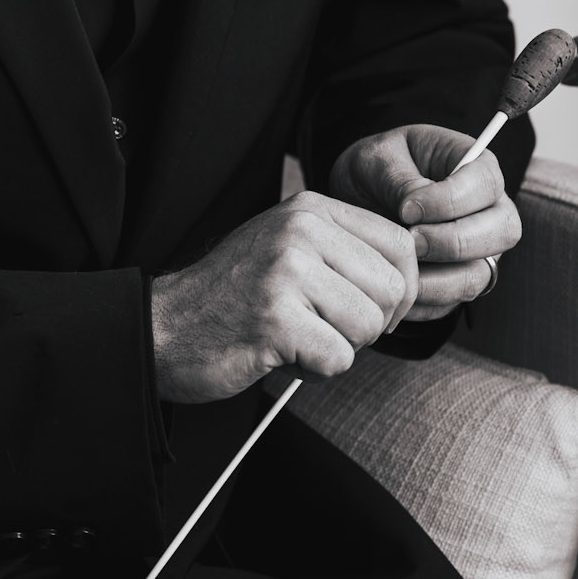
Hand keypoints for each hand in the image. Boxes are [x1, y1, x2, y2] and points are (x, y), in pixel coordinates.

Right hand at [149, 191, 418, 403]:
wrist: (166, 326)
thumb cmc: (234, 295)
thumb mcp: (290, 247)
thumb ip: (344, 250)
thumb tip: (411, 277)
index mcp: (310, 209)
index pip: (400, 245)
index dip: (400, 290)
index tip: (371, 308)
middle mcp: (300, 230)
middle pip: (393, 290)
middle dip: (368, 324)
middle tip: (324, 327)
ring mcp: (286, 272)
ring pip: (369, 326)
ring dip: (339, 346)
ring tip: (296, 336)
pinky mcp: (276, 318)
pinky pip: (339, 359)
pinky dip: (316, 369)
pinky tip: (281, 352)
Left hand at [328, 124, 521, 322]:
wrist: (356, 201)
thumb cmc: (375, 169)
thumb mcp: (377, 159)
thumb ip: (398, 179)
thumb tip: (416, 205)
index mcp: (473, 165)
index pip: (487, 183)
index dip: (452, 200)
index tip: (408, 208)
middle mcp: (488, 209)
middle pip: (504, 231)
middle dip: (454, 241)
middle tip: (410, 238)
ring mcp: (478, 250)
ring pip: (481, 274)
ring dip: (439, 278)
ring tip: (400, 264)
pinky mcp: (458, 281)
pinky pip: (452, 302)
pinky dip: (423, 300)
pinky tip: (395, 283)